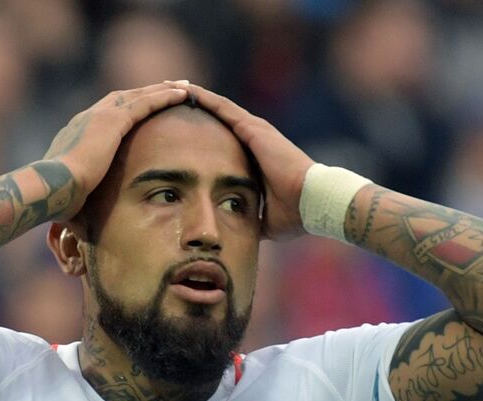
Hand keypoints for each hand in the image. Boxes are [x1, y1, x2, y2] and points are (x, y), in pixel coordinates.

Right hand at [42, 82, 189, 219]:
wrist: (53, 186)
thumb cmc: (58, 197)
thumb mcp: (70, 191)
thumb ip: (78, 193)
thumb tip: (80, 212)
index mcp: (76, 134)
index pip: (104, 116)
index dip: (123, 111)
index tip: (137, 111)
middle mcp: (87, 118)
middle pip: (122, 99)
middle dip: (144, 94)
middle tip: (166, 89)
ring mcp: (99, 117)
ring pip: (136, 96)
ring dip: (160, 90)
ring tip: (182, 88)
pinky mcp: (112, 121)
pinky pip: (145, 103)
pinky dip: (163, 97)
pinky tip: (182, 94)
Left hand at [186, 84, 315, 240]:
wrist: (313, 202)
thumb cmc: (294, 213)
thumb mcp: (263, 218)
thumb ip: (249, 217)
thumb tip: (238, 232)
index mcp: (255, 156)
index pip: (223, 138)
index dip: (204, 130)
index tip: (181, 126)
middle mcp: (255, 138)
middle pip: (219, 116)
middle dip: (196, 106)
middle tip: (169, 96)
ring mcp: (255, 130)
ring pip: (219, 106)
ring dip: (196, 96)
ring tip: (171, 86)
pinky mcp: (254, 128)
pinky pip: (223, 108)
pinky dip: (204, 98)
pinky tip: (186, 91)